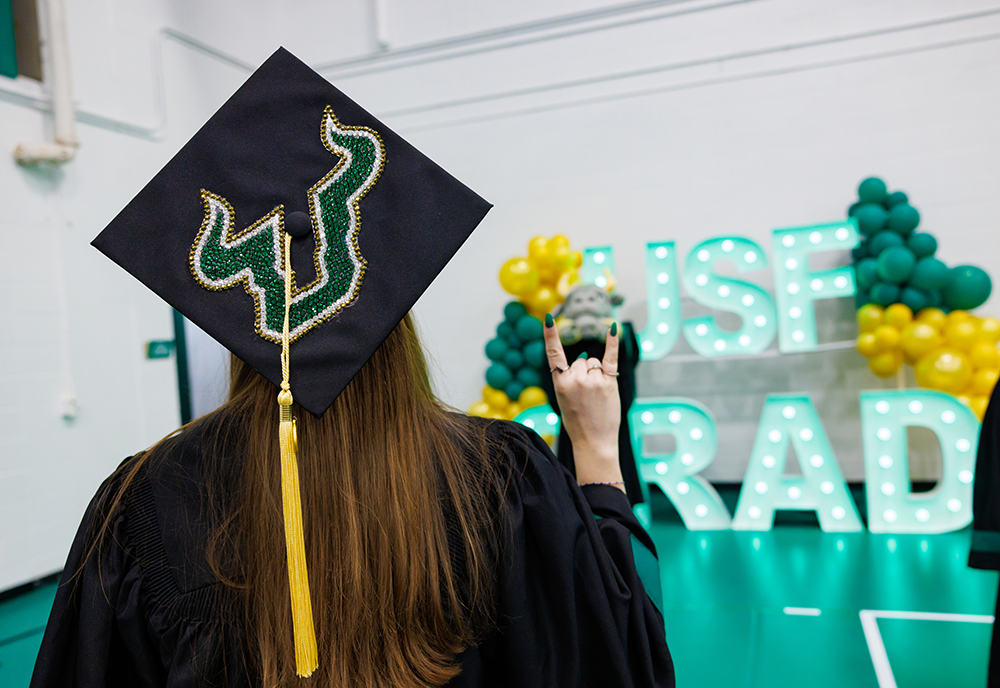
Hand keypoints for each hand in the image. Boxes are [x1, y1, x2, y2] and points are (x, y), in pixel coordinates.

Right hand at [544, 315, 623, 491]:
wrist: (594, 442)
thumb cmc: (578, 422)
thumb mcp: (564, 399)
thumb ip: (571, 378)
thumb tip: (587, 357)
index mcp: (559, 383)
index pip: (553, 354)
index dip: (550, 335)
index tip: (549, 318)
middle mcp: (575, 378)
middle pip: (582, 360)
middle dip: (585, 373)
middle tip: (587, 396)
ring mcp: (592, 379)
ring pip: (595, 362)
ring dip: (598, 374)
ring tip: (597, 395)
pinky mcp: (609, 382)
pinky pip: (611, 357)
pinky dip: (612, 342)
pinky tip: (613, 327)